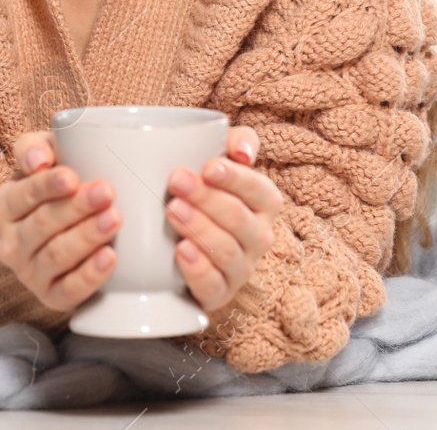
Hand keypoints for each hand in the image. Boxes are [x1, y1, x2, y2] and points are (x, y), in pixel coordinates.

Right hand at [0, 131, 118, 312]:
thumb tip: (39, 160)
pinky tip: (110, 257)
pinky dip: (90, 275)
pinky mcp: (51, 297)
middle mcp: (9, 243)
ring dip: (87, 236)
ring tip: (115, 218)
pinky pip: (68, 291)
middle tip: (107, 192)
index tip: (72, 177)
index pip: (21, 196)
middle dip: (76, 208)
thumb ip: (33, 147)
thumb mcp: (43, 158)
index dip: (45, 186)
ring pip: (56, 256)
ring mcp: (29, 274)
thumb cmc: (57, 187)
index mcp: (2, 207)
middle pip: (42, 225)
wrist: (64, 233)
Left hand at [165, 125, 283, 312]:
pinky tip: (181, 251)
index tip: (207, 167)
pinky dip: (197, 269)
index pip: (258, 189)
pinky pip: (213, 286)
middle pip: (238, 219)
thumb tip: (243, 152)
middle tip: (176, 181)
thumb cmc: (205, 193)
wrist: (178, 242)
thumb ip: (238, 142)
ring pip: (226, 251)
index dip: (235, 178)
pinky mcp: (219, 293)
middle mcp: (259, 237)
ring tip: (171, 210)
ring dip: (199, 228)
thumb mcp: (221, 159)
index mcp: (265, 202)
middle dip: (206, 199)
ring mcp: (241, 268)